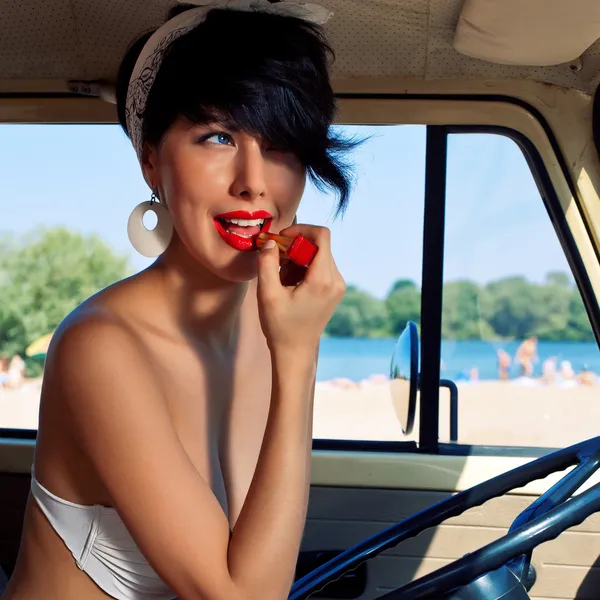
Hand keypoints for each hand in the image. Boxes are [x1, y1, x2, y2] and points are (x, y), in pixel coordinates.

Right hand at [256, 224, 345, 355]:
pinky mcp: (334, 290)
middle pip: (320, 244)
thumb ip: (267, 264)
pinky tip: (290, 283)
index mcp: (322, 280)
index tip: (282, 238)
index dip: (301, 230)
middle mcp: (336, 280)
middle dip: (296, 245)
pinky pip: (321, 266)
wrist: (295, 352)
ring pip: (319, 254)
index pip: (322, 236)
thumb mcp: (267, 294)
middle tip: (276, 258)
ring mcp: (338, 286)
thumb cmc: (280, 326)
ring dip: (299, 257)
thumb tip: (271, 242)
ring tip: (281, 275)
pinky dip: (304, 267)